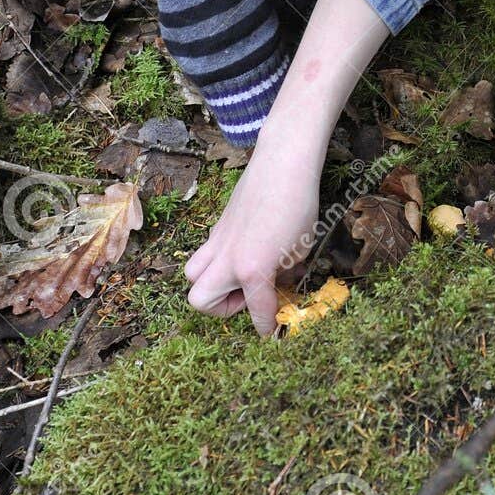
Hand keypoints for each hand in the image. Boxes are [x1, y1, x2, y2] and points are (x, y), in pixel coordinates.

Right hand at [183, 133, 321, 335]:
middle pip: (200, 300)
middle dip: (223, 307)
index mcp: (253, 269)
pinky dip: (220, 260)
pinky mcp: (217, 225)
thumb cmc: (299, 204)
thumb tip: (280, 282)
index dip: (267, 326)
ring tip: (239, 276)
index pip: (258, 311)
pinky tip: (245, 249)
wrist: (283, 163)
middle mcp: (228, 259)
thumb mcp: (301, 248)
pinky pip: (207, 251)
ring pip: (192, 275)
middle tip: (249, 296)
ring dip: (212, 284)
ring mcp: (218, 240)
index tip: (272, 332)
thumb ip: (285, 273)